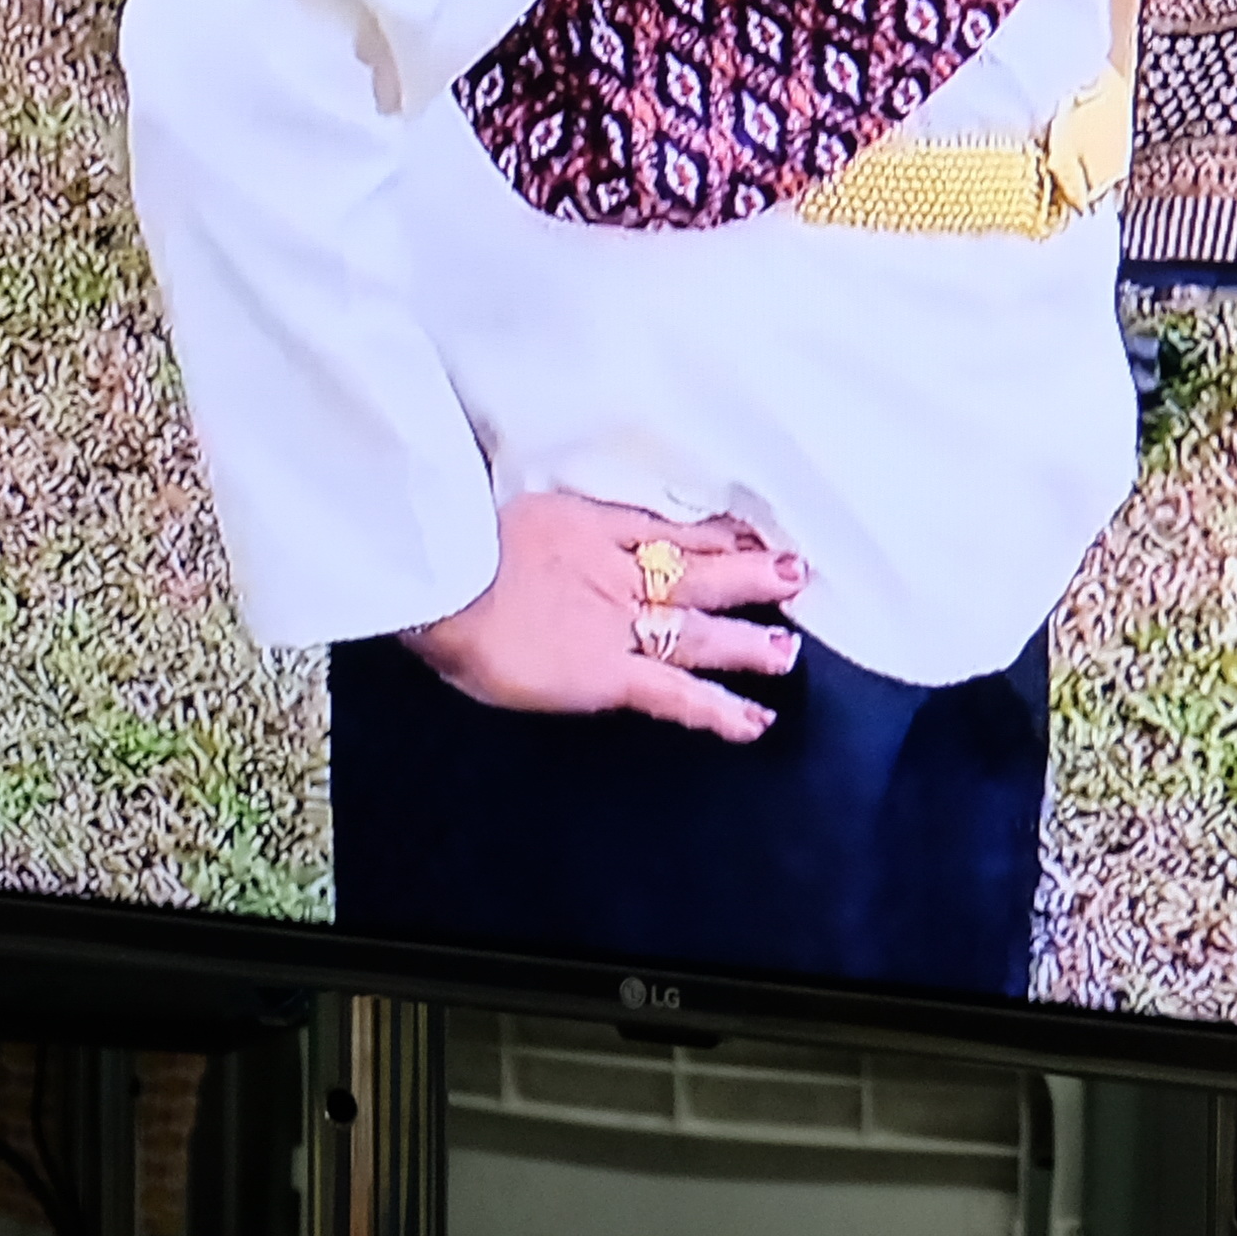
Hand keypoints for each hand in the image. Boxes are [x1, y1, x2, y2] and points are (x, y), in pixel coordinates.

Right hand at [401, 493, 804, 742]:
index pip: (664, 530)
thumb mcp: (496, 514)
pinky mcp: (610, 670)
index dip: (709, 533)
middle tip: (794, 572)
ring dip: (746, 640)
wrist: (441, 576)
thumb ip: (527, 526)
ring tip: (788, 650)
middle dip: (747, 574)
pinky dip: (716, 707)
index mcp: (588, 529)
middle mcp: (615, 572)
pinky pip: (674, 691)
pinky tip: (753, 720)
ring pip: (698, 628)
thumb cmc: (451, 548)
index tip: (744, 532)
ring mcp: (618, 622)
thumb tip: (525, 530)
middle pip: (697, 570)